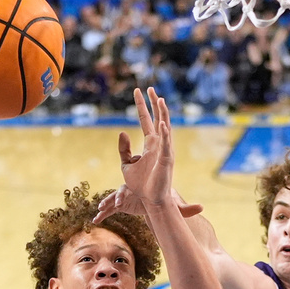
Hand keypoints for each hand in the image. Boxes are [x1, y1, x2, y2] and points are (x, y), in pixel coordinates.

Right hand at [93, 184, 202, 223]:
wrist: (153, 199)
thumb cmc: (162, 198)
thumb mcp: (172, 205)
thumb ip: (185, 208)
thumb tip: (202, 208)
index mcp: (140, 186)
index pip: (130, 187)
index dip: (124, 192)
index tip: (121, 198)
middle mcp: (130, 190)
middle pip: (119, 192)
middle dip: (113, 198)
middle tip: (108, 203)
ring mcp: (124, 198)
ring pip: (112, 201)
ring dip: (105, 205)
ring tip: (99, 211)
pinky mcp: (120, 207)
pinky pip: (109, 211)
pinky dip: (102, 215)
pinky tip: (95, 220)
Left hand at [118, 87, 173, 207]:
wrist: (150, 200)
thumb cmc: (141, 185)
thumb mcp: (127, 164)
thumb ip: (124, 149)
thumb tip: (122, 132)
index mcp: (150, 144)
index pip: (145, 120)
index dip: (141, 105)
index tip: (138, 91)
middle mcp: (159, 144)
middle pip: (158, 118)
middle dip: (154, 103)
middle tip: (149, 88)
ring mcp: (164, 151)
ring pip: (165, 128)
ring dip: (163, 114)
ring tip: (159, 99)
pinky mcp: (167, 160)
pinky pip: (166, 145)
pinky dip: (164, 134)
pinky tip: (161, 123)